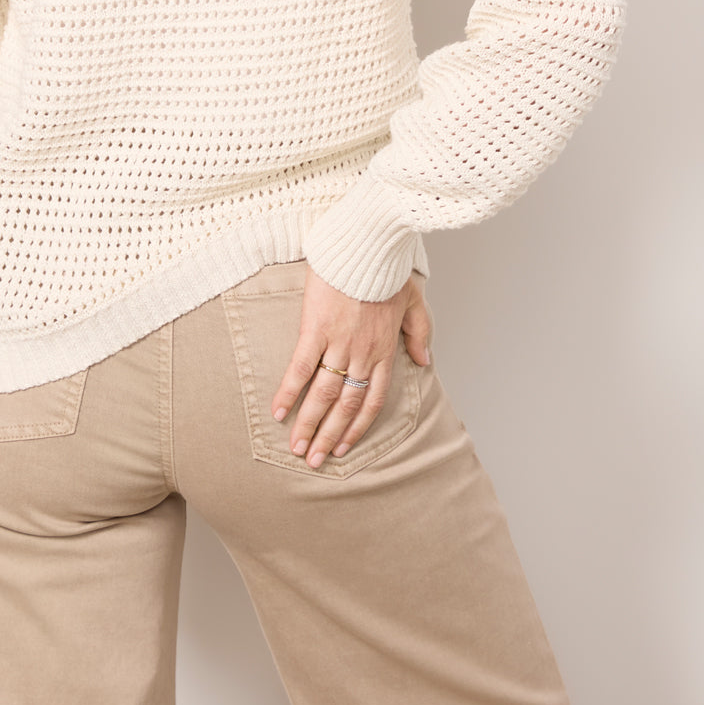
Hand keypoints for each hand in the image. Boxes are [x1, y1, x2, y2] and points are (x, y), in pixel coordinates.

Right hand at [271, 265, 431, 469]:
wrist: (370, 244)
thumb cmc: (389, 269)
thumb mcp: (416, 302)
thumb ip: (420, 333)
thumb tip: (425, 361)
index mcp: (384, 350)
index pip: (372, 400)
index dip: (357, 427)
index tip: (343, 447)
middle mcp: (363, 354)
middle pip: (345, 405)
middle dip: (329, 436)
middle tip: (314, 460)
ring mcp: (339, 343)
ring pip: (323, 394)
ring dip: (309, 424)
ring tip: (296, 447)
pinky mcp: (316, 328)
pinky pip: (301, 367)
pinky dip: (289, 391)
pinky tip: (278, 410)